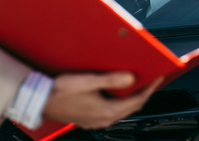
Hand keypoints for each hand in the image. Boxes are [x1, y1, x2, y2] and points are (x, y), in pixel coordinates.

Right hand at [42, 72, 161, 129]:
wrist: (39, 100)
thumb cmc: (60, 90)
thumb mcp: (88, 81)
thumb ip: (111, 79)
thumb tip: (131, 78)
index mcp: (106, 111)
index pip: (137, 101)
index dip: (150, 88)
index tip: (158, 78)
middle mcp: (103, 119)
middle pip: (132, 107)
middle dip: (143, 93)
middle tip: (151, 80)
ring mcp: (96, 121)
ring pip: (122, 110)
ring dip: (131, 98)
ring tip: (137, 84)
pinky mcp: (89, 119)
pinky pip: (111, 111)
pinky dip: (119, 101)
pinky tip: (117, 92)